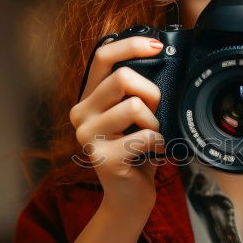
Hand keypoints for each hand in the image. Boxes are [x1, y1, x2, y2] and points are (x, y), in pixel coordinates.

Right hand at [69, 35, 165, 209]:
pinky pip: (144, 136)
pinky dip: (159, 144)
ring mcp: (87, 136)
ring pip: (133, 106)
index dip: (131, 45)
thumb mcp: (134, 116)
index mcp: (89, 97)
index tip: (157, 46)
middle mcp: (81, 113)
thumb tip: (161, 60)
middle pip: (122, 77)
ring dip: (154, 123)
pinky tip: (153, 153)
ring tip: (151, 138)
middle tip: (154, 114)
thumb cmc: (137, 152)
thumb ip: (135, 91)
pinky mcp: (101, 157)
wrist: (130, 197)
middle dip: (151, 93)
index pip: (103, 56)